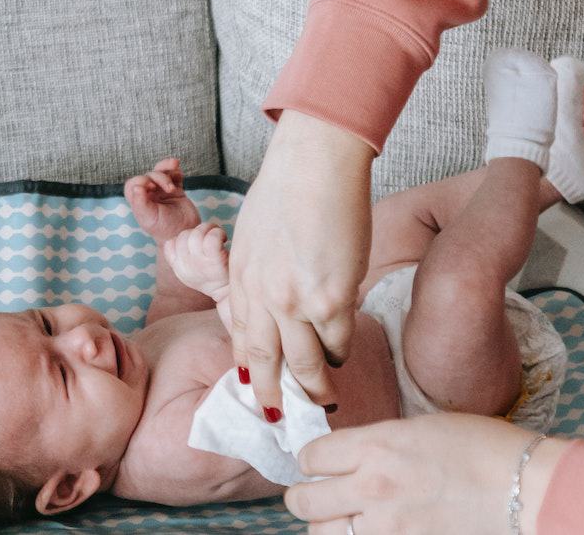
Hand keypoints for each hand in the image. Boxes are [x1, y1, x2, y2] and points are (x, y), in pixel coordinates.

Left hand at [125, 157, 200, 242]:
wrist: (185, 232)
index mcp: (139, 201)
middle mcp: (150, 195)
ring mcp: (163, 191)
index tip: (150, 186)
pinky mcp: (176, 190)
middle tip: (169, 189)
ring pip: (161, 172)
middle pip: (149, 176)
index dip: (140, 180)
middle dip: (159, 177)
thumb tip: (136, 187)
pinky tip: (179, 172)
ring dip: (167, 169)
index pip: (133, 184)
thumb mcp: (149, 218)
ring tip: (175, 169)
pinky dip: (176, 171)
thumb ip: (140, 203)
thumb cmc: (163, 229)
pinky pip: (175, 175)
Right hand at [163, 222, 228, 301]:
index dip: (183, 238)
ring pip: (195, 234)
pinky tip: (224, 238)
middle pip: (183, 236)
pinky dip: (218, 233)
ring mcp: (200, 263)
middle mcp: (186, 267)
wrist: (233, 295)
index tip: (197, 243)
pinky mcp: (215, 260)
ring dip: (208, 229)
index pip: (170, 244)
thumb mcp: (193, 272)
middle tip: (211, 236)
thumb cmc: (216, 279)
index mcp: (180, 268)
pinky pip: (211, 238)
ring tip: (218, 235)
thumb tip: (180, 238)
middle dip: (197, 231)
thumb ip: (184, 257)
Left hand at [228, 111, 374, 410]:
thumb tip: (272, 299)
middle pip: (267, 360)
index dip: (249, 367)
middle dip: (273, 395)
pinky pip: (338, 339)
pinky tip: (343, 356)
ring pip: (305, 363)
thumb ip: (257, 272)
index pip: (241, 336)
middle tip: (279, 418)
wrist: (314, 165)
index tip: (255, 386)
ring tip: (322, 402)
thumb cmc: (286, 189)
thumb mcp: (253, 235)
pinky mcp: (332, 297)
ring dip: (314, 387)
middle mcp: (262, 296)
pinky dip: (341, 350)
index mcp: (240, 278)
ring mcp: (295, 301)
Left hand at [285, 413, 570, 534]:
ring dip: (328, 525)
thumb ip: (376, 443)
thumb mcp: (420, 427)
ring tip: (343, 519)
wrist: (529, 489)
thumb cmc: (484, 449)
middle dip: (306, 497)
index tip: (320, 463)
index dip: (312, 460)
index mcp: (376, 445)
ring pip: (322, 534)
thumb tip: (347, 456)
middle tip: (318, 495)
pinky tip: (371, 530)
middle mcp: (372, 486)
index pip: (310, 456)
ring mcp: (387, 527)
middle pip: (303, 500)